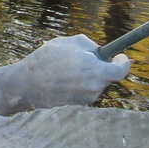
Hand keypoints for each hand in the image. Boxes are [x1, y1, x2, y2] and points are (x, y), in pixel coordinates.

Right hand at [0, 34, 128, 114]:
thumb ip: (90, 45)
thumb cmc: (46, 60)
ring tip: (67, 67)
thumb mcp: (69, 43)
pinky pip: (86, 90)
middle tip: (86, 57)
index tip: (120, 56)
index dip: (123, 61)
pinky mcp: (77, 104)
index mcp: (96, 71)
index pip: (122, 70)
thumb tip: (98, 53)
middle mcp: (95, 88)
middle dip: (101, 66)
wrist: (25, 85)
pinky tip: (63, 77)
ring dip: (89, 75)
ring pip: (96, 83)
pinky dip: (80, 83)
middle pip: (108, 76)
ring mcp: (86, 99)